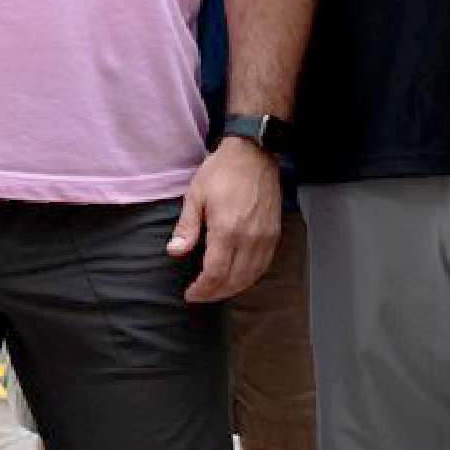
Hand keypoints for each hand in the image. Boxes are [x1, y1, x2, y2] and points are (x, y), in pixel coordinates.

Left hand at [170, 139, 281, 302]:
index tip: (190, 293)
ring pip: (251, 277)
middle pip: (234, 280)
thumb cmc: (222, 170)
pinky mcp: (274, 234)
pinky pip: (263, 266)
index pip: (215, 273)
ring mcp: (265, 237)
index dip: (202, 289)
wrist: (254, 153)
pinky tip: (237, 278)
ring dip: (233, 289)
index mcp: (227, 229)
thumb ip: (186, 227)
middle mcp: (250, 238)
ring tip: (216, 291)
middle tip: (200, 295)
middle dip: (215, 293)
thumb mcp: (195, 195)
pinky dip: (249, 278)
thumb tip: (175, 252)